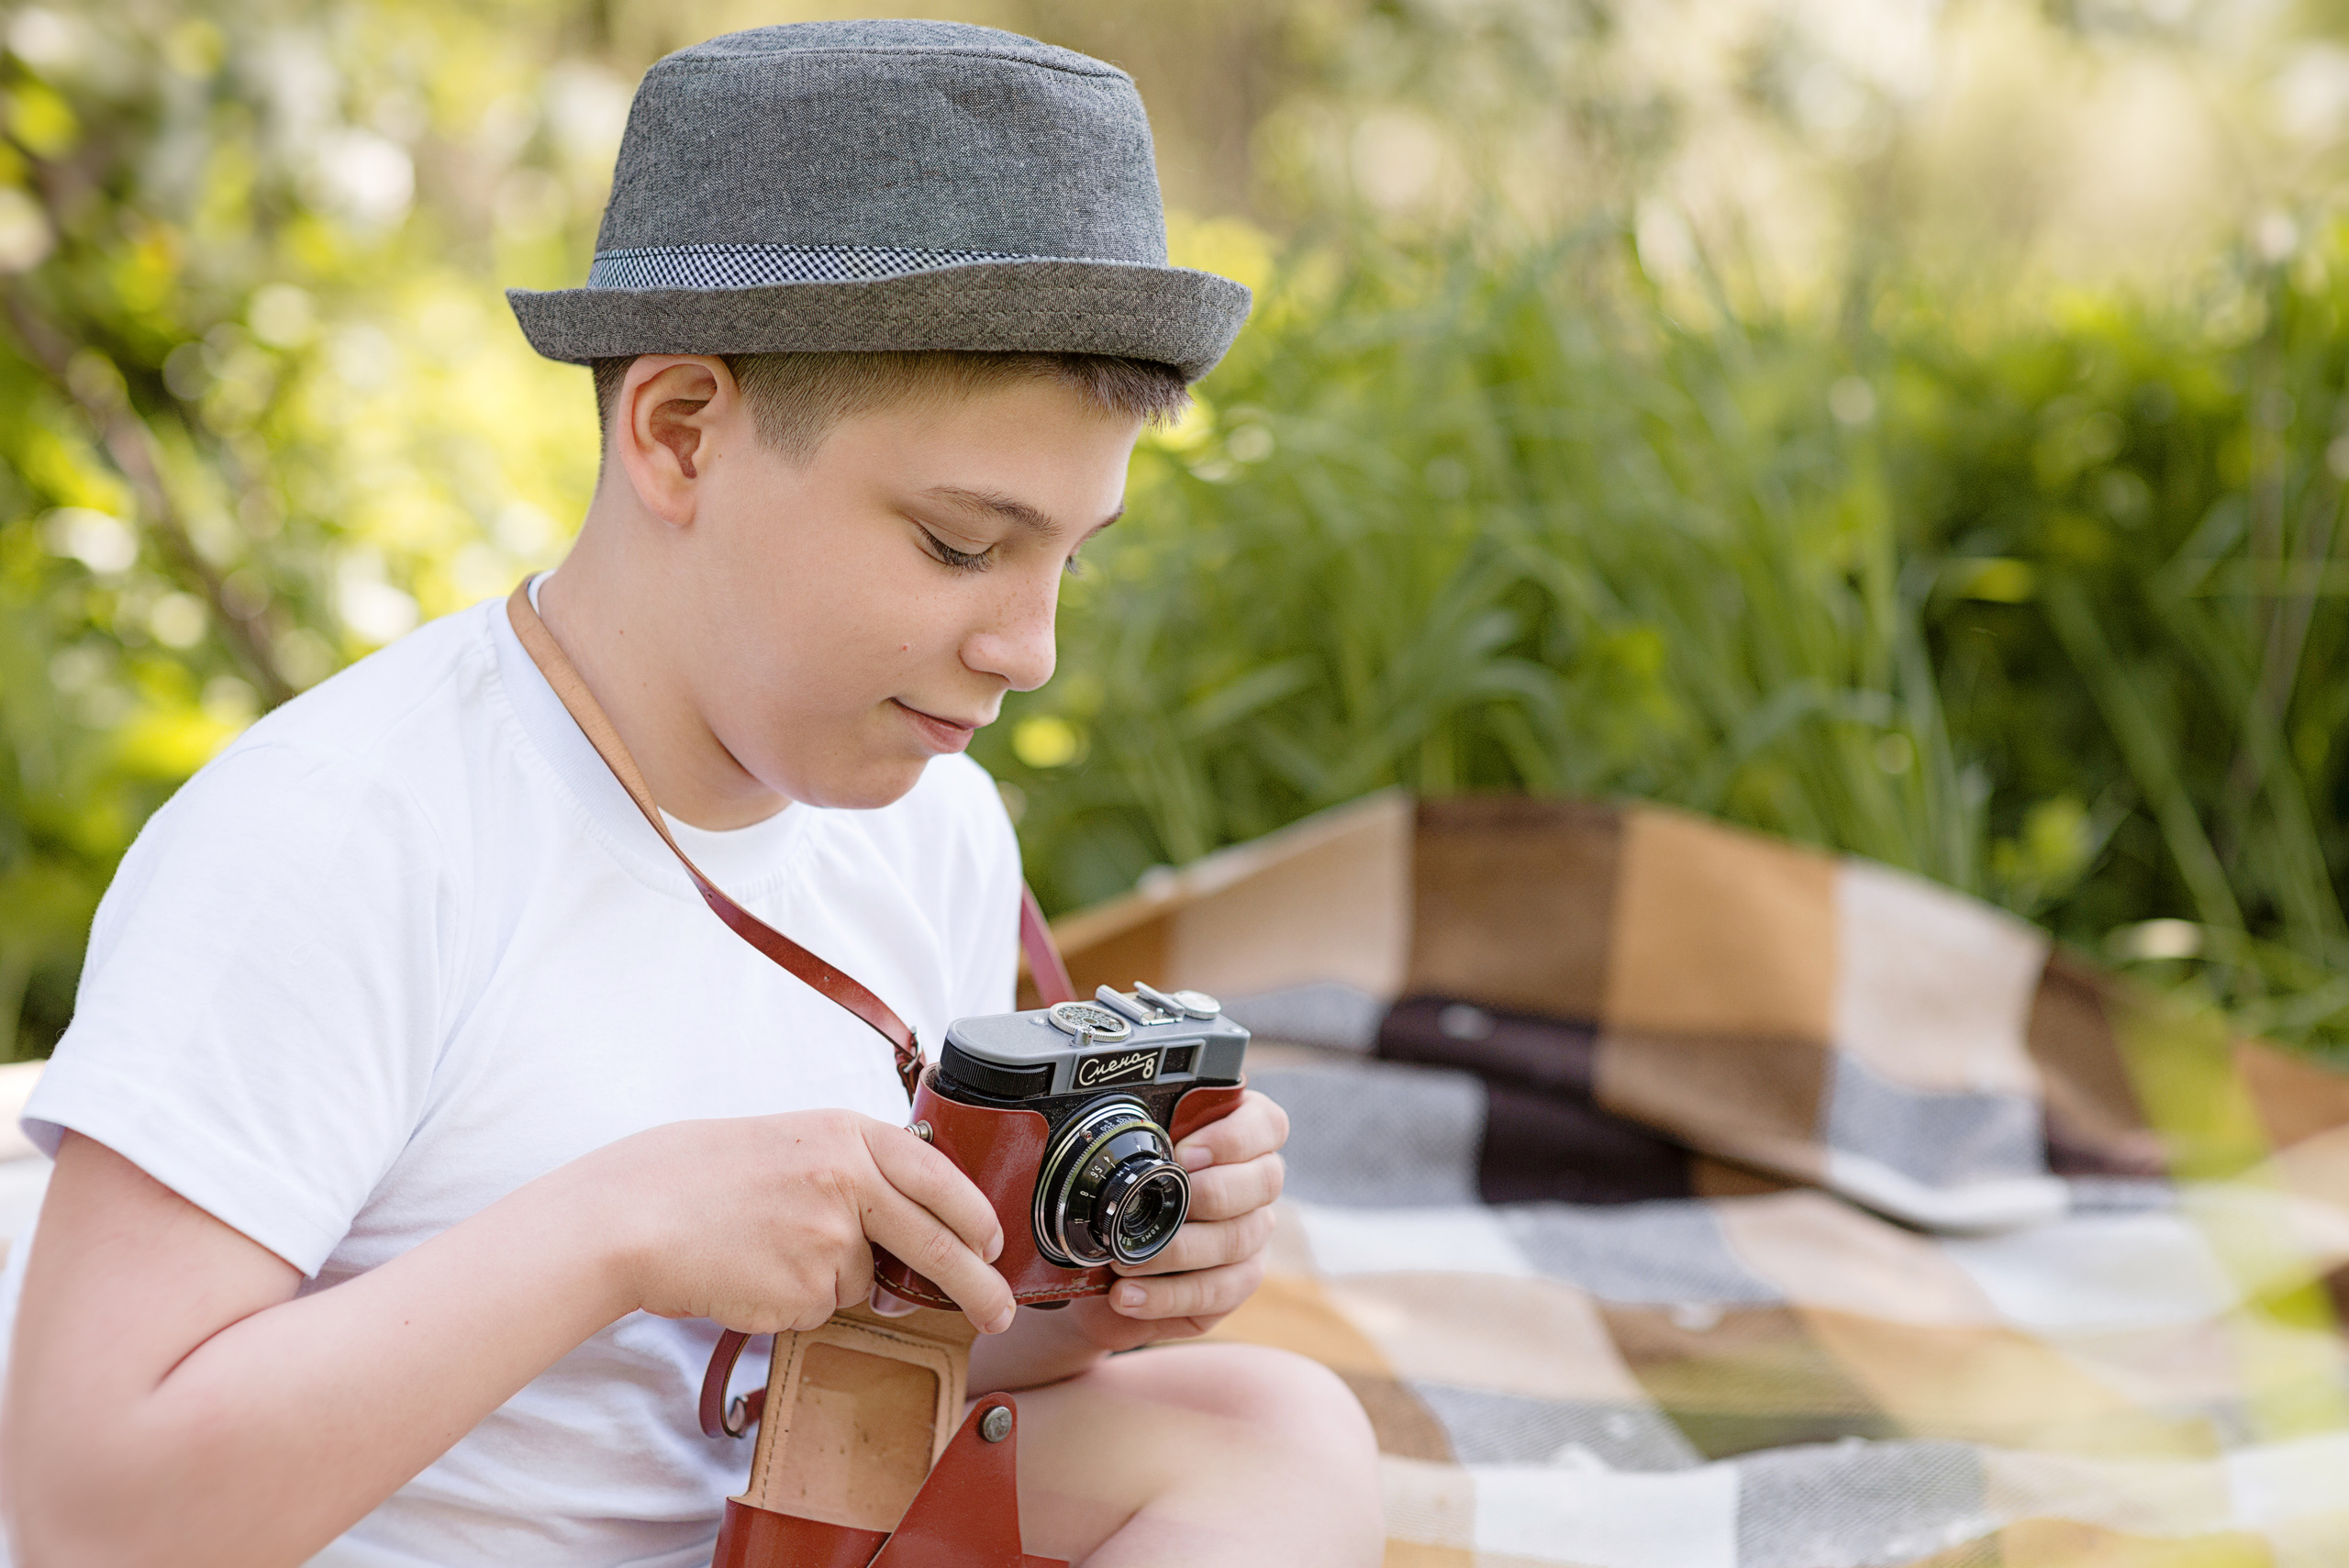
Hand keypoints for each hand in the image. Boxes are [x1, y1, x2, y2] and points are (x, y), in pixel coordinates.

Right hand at [581, 1109, 1015, 1336]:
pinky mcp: (806, 1290)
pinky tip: (753, 1272)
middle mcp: (850, 1181)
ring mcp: (830, 1238)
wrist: (633, 1212)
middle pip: (938, 1244)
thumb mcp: (793, 1144)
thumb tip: (903, 1230)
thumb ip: (853, 1174)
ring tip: (767, 1246)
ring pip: (864, 1282)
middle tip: (999, 1311)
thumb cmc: (700, 1176)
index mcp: (848, 1135)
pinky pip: (822, 1309)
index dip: (974, 1217)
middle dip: (977, 1285)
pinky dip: (795, 1302)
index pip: (939, 1177)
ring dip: (831, 1280)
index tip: (992, 1243)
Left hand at [1062, 1088, 1288, 1351]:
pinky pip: (1219, 1290)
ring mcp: (1250, 1233)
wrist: (1095, 1270)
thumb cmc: (1114, 1198)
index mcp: (1233, 1135)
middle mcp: (1253, 1182)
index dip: (1234, 1138)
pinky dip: (1168, 1295)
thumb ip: (1127, 1133)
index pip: (1266, 1123)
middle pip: (1265, 1180)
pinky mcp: (1235, 1283)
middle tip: (1155, 1206)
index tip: (1184, 1153)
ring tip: (1123, 1261)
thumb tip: (1097, 1115)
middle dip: (1209, 1194)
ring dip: (1176, 1251)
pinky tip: (1128, 1296)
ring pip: (1240, 1239)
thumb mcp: (1116, 1160)